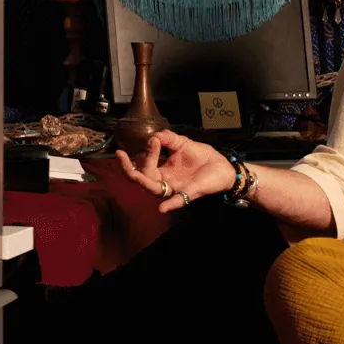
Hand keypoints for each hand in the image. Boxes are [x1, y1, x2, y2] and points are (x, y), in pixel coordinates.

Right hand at [115, 129, 237, 212]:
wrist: (222, 166)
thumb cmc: (202, 157)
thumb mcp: (183, 143)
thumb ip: (168, 138)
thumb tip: (154, 136)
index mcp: (163, 171)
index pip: (145, 165)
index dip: (145, 153)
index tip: (153, 140)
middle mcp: (166, 182)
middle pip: (141, 180)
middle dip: (128, 169)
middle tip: (121, 155)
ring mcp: (176, 189)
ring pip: (154, 190)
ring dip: (142, 180)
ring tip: (132, 172)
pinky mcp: (189, 193)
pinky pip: (178, 201)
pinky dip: (170, 205)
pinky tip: (162, 208)